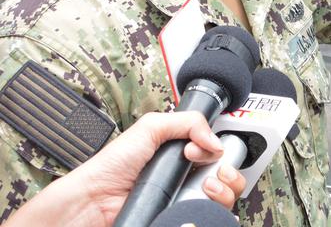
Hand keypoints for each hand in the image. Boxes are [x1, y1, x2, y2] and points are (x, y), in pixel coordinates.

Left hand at [5, 111, 245, 226]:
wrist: (92, 203)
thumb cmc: (111, 167)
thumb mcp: (150, 128)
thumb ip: (187, 123)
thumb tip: (215, 141)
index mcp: (180, 156)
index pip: (217, 154)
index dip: (220, 152)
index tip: (205, 151)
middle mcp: (185, 180)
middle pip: (225, 178)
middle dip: (227, 174)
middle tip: (208, 172)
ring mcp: (182, 203)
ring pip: (222, 200)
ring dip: (222, 193)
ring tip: (203, 189)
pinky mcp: (177, 219)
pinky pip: (206, 219)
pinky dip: (212, 214)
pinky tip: (200, 206)